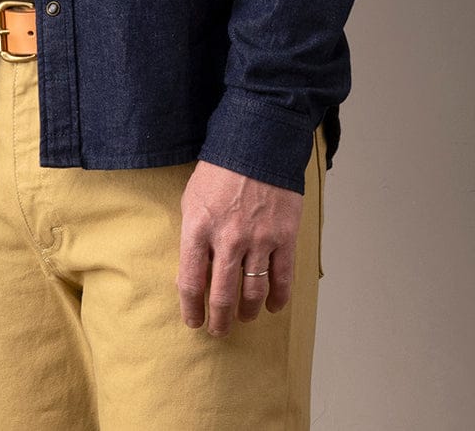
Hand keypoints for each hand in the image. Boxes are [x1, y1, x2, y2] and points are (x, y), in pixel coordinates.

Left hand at [177, 160, 302, 334]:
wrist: (256, 144)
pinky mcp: (284, 236)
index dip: (191, 309)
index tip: (194, 321)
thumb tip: (190, 275)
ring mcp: (258, 239)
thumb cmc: (219, 171)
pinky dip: (278, 298)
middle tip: (218, 330)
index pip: (190, 282)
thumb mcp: (191, 199)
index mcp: (198, 228)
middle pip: (222, 296)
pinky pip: (282, 278)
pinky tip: (272, 307)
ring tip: (242, 318)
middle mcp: (228, 239)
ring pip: (253, 293)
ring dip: (246, 312)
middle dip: (219, 320)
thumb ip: (191, 237)